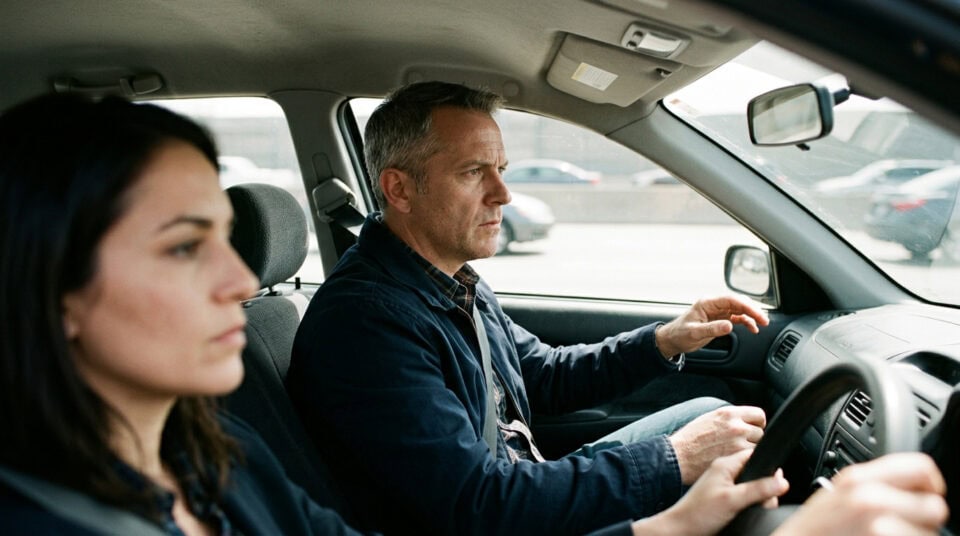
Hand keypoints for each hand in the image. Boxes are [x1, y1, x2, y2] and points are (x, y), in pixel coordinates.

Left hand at [630, 449, 788, 535]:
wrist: (680, 530)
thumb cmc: (699, 513)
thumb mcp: (732, 500)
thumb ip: (758, 489)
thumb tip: (782, 481)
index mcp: (725, 465)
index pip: (754, 455)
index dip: (768, 466)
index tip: (776, 482)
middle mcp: (725, 473)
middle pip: (757, 474)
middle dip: (766, 489)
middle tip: (762, 503)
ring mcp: (724, 486)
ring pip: (753, 488)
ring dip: (759, 499)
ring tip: (752, 509)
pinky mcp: (724, 499)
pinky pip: (745, 497)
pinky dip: (750, 505)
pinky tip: (746, 512)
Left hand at [655, 295, 768, 357]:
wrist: (672, 340)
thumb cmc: (679, 334)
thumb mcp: (694, 332)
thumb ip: (712, 329)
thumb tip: (729, 325)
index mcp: (707, 303)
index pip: (731, 300)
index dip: (747, 305)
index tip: (758, 314)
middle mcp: (714, 305)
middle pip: (738, 302)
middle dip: (753, 310)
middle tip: (764, 320)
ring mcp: (717, 312)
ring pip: (739, 309)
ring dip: (751, 315)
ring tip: (762, 324)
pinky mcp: (719, 319)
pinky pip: (736, 317)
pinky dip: (746, 321)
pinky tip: (753, 328)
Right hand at [669, 405, 765, 484]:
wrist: (678, 456)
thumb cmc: (690, 439)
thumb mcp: (708, 418)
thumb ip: (729, 418)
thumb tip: (745, 421)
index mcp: (728, 414)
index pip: (758, 415)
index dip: (757, 423)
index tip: (753, 429)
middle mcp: (736, 426)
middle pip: (760, 432)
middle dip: (753, 439)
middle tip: (740, 445)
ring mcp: (738, 444)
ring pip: (758, 448)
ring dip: (751, 451)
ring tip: (737, 455)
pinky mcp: (737, 460)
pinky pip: (752, 460)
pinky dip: (747, 462)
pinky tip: (737, 463)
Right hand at [773, 453, 947, 535]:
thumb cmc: (814, 530)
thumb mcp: (837, 491)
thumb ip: (873, 480)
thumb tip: (915, 482)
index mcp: (858, 479)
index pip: (922, 467)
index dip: (931, 484)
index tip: (924, 495)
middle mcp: (870, 500)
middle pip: (935, 507)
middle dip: (924, 520)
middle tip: (905, 524)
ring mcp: (878, 529)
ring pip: (929, 535)